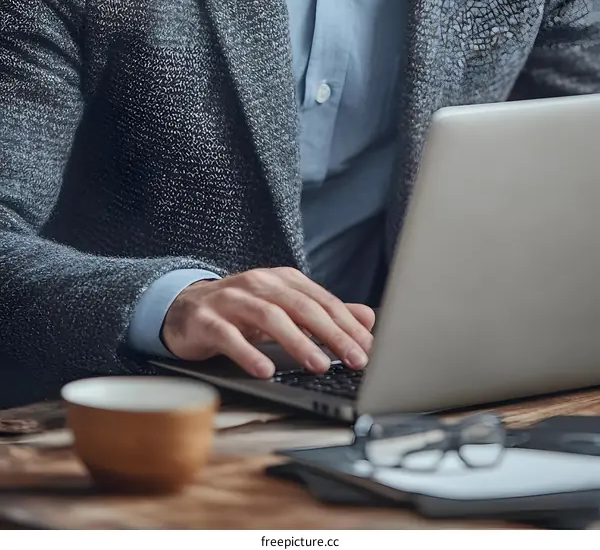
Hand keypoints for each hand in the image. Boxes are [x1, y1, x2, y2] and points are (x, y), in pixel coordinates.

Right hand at [161, 267, 374, 377]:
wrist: (183, 309)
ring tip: (319, 365)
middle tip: (356, 359)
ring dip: (297, 342)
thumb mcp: (284, 310)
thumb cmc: (240, 312)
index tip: (369, 349)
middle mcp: (259, 284)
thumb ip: (324, 314)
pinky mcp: (206, 320)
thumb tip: (369, 319)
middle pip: (302, 307)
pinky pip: (229, 336)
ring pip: (269, 316)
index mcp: (282, 280)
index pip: (322, 301)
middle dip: (332, 334)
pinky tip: (265, 371)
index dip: (348, 325)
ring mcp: (231, 299)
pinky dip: (248, 353)